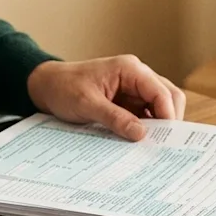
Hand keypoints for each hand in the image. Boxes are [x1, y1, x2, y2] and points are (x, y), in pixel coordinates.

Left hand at [26, 55, 186, 141]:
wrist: (47, 86)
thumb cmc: (64, 88)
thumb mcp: (87, 104)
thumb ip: (115, 118)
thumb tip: (140, 134)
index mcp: (130, 69)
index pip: (161, 92)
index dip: (168, 115)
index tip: (167, 139)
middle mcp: (137, 76)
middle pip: (168, 97)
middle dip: (168, 120)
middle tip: (163, 145)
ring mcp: (134, 89)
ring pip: (159, 107)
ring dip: (158, 125)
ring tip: (153, 146)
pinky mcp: (128, 101)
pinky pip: (145, 115)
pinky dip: (146, 128)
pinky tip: (141, 142)